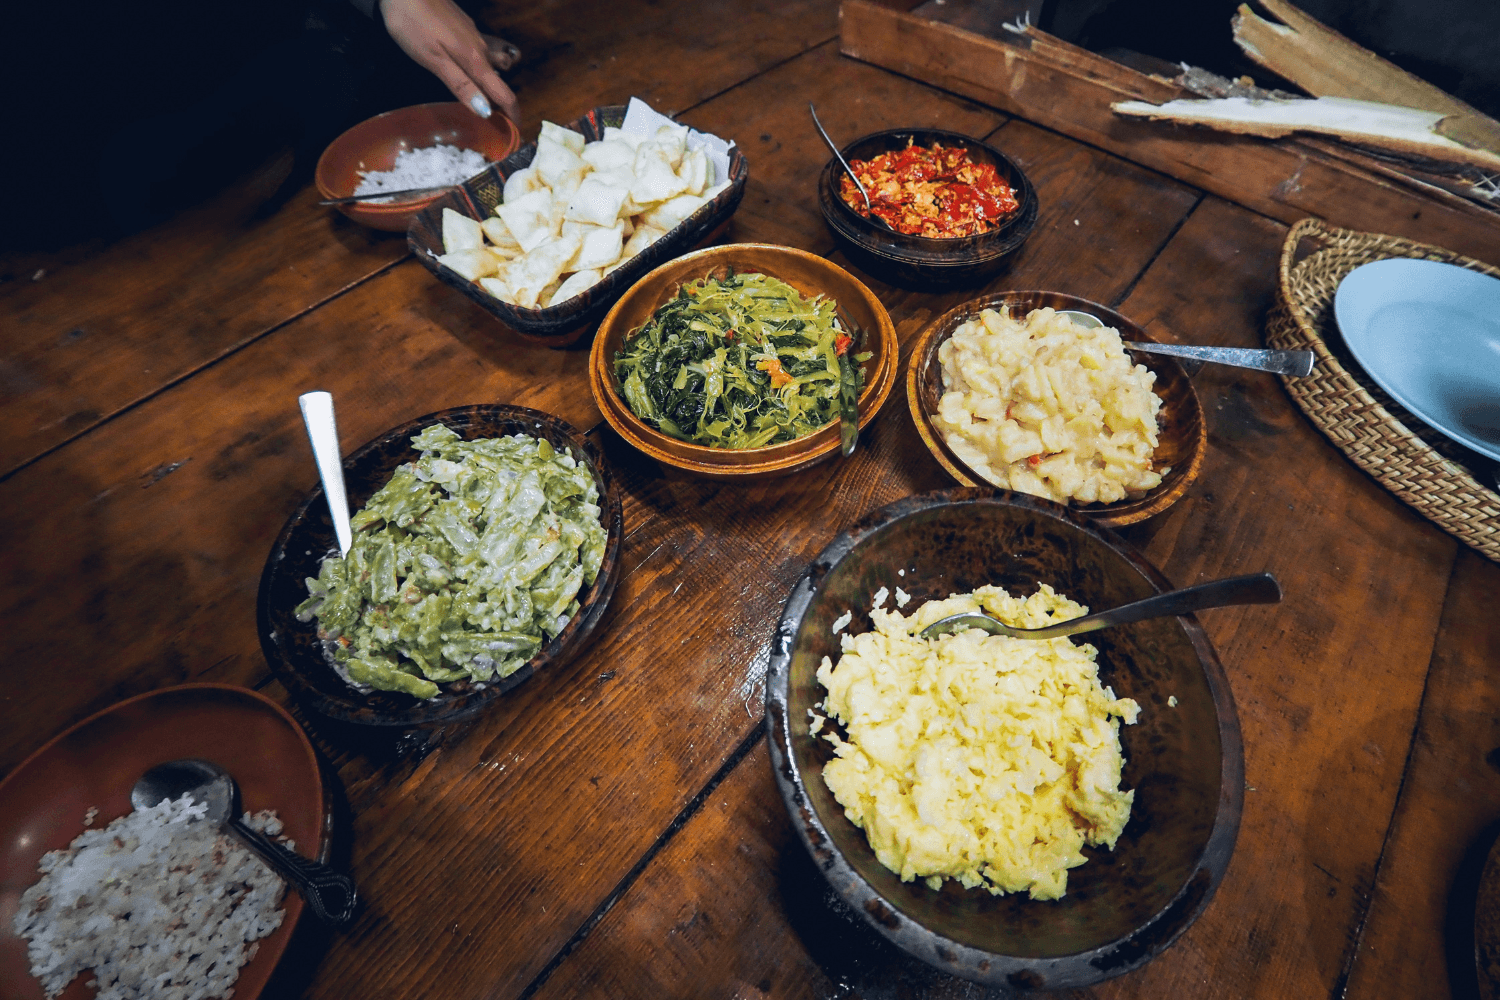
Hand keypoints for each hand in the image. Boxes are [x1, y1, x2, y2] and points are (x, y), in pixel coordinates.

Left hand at [379, 0, 520, 124]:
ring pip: (488, 67)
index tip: (515, 132)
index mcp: (475, 61)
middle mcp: (480, 49)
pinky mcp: (463, 27)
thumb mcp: (434, 60)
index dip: (512, 114)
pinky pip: (478, 55)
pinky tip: (465, 73)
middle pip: (498, 82)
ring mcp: (473, 36)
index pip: (503, 93)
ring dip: (489, 86)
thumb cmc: (413, 24)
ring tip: (481, 102)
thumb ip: (461, 85)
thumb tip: (486, 111)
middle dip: (501, 104)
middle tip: (495, 124)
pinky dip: (478, 70)